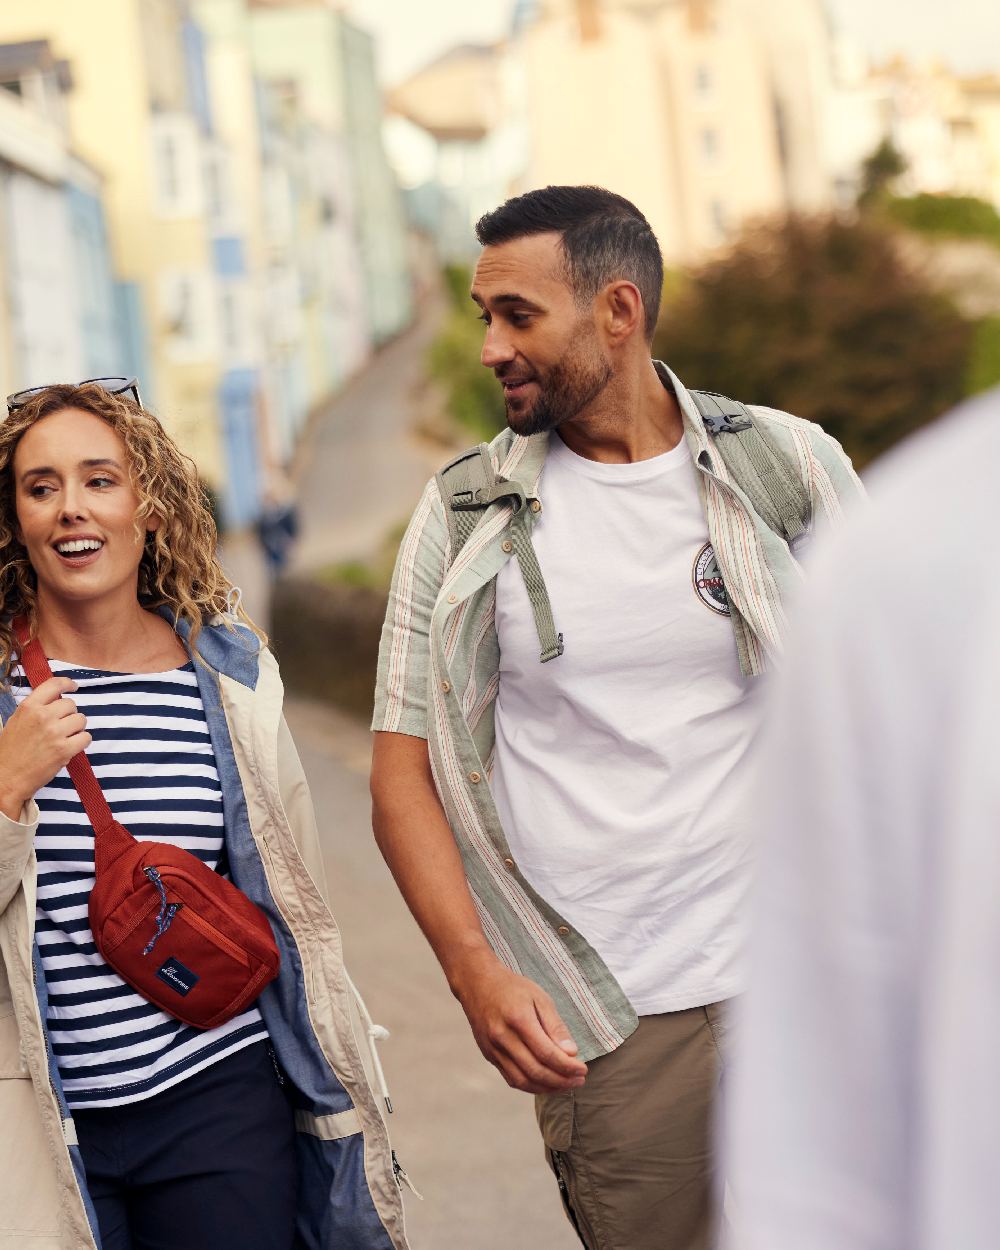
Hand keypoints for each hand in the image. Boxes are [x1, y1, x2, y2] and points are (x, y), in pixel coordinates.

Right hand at [0, 677, 89, 819]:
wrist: (6, 778)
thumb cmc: (10, 751)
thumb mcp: (17, 721)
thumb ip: (36, 709)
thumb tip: (56, 701)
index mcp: (29, 707)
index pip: (54, 685)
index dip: (67, 683)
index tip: (73, 686)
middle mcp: (43, 716)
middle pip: (71, 704)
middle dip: (69, 714)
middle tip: (60, 727)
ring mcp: (55, 733)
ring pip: (81, 720)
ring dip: (76, 728)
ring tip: (64, 738)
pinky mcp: (64, 750)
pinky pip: (86, 737)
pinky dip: (82, 742)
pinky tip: (71, 747)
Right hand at [453, 954, 588, 1093]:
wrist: (477, 983)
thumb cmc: (512, 988)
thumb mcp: (539, 997)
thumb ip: (555, 1026)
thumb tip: (571, 1053)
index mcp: (518, 1019)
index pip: (546, 1053)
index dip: (567, 1066)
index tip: (583, 1070)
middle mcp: (503, 1037)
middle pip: (535, 1071)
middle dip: (561, 1080)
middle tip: (579, 1080)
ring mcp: (493, 1049)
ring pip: (523, 1080)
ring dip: (547, 1088)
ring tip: (566, 1084)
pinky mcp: (489, 1055)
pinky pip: (511, 1079)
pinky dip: (531, 1086)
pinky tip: (546, 1083)